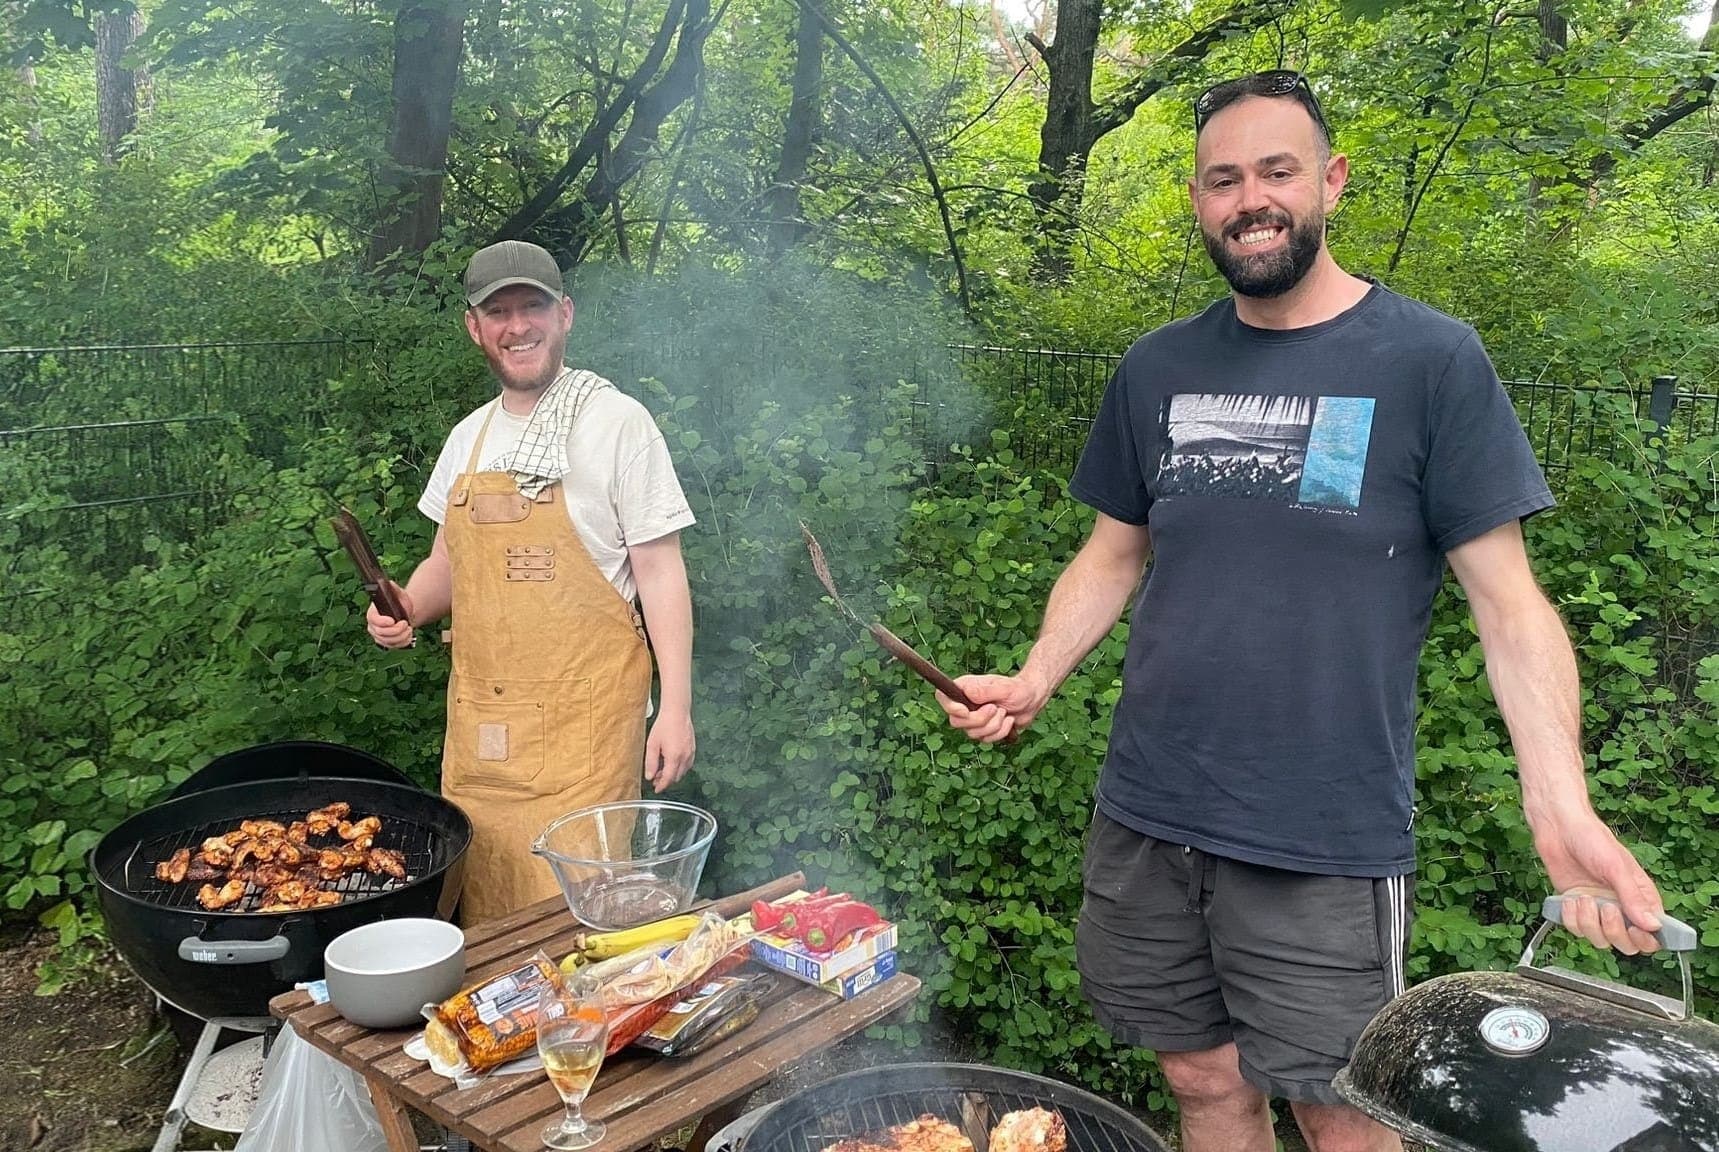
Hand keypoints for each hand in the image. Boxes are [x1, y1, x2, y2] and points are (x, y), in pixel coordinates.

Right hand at [364, 584, 415, 648]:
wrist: (405, 613)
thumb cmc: (400, 602)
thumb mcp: (398, 593)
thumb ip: (394, 589)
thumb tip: (390, 583)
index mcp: (373, 613)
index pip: (373, 620)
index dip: (382, 622)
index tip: (392, 620)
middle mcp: (373, 626)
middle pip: (381, 633)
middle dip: (396, 630)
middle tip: (406, 624)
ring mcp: (378, 636)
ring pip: (388, 641)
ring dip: (401, 637)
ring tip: (409, 629)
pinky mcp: (386, 643)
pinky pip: (393, 646)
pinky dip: (402, 642)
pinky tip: (408, 636)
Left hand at [643, 707, 693, 792]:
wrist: (677, 712)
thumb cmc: (664, 726)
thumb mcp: (652, 744)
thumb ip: (651, 762)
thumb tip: (649, 776)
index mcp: (674, 757)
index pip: (668, 778)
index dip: (661, 786)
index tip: (656, 789)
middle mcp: (685, 757)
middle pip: (676, 777)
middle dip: (666, 780)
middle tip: (656, 779)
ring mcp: (691, 753)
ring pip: (683, 771)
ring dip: (673, 774)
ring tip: (662, 770)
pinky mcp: (693, 749)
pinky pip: (688, 764)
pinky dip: (680, 768)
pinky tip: (672, 763)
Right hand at [935, 671, 1049, 743]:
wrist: (1032, 700)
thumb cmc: (1018, 689)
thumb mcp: (1003, 687)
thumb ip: (984, 690)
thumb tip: (967, 693)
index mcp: (964, 688)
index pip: (943, 698)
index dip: (950, 707)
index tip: (966, 710)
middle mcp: (965, 704)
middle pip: (956, 722)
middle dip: (979, 720)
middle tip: (995, 708)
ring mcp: (973, 719)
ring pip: (972, 734)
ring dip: (993, 726)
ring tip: (1004, 713)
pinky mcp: (983, 730)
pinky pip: (985, 740)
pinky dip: (1000, 733)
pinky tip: (1008, 721)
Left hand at [1534, 809, 1664, 954]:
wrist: (1558, 829)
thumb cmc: (1592, 839)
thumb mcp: (1616, 867)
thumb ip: (1633, 898)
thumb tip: (1654, 926)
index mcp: (1641, 898)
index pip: (1654, 934)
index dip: (1646, 940)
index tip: (1634, 930)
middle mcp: (1621, 908)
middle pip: (1627, 944)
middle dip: (1615, 931)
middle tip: (1606, 909)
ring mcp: (1597, 911)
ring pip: (1600, 940)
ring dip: (1589, 923)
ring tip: (1583, 898)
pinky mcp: (1576, 910)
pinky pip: (1576, 930)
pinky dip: (1571, 918)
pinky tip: (1569, 899)